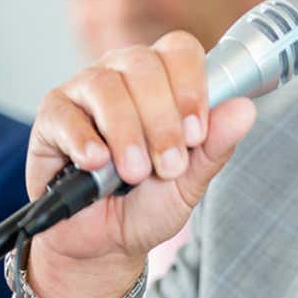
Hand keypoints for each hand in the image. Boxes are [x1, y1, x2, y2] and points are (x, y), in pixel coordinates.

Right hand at [25, 31, 255, 297]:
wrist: (103, 246)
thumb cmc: (144, 207)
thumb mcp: (187, 184)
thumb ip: (213, 149)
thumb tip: (245, 110)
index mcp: (162, 83)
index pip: (180, 51)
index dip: (191, 87)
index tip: (196, 134)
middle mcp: (122, 77)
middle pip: (144, 66)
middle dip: (162, 121)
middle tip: (167, 167)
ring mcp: (84, 93)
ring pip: (106, 86)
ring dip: (127, 133)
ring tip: (134, 174)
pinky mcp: (52, 117)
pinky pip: (66, 114)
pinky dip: (84, 141)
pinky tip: (96, 164)